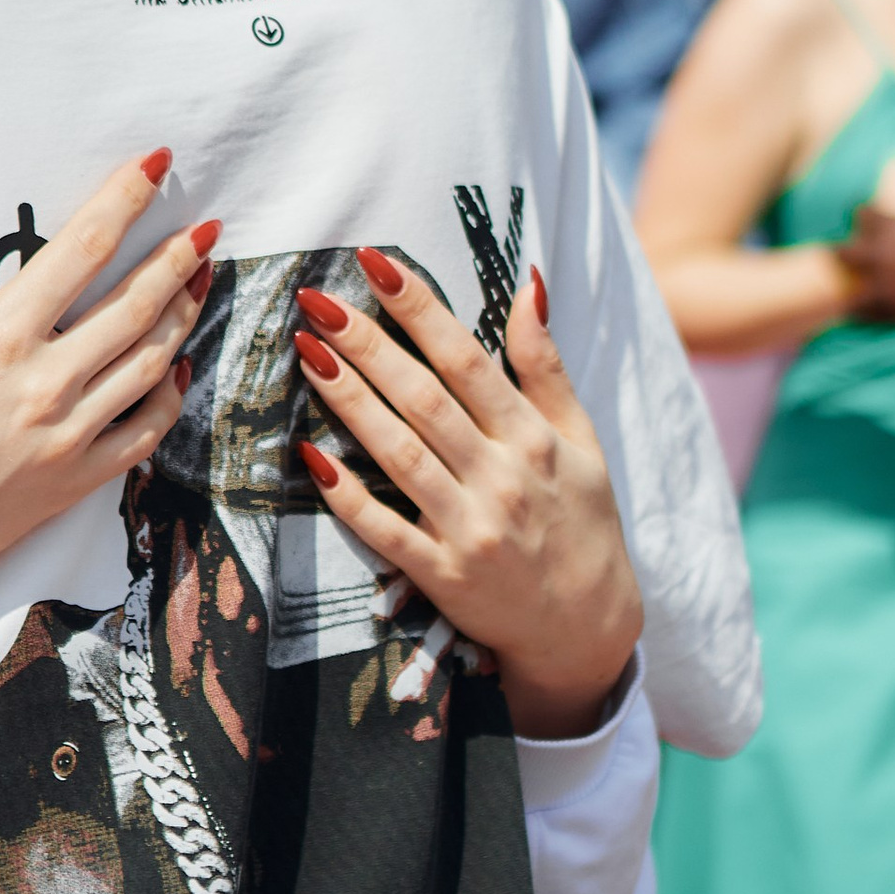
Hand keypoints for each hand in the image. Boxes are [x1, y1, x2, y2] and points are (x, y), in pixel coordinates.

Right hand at [0, 147, 216, 724]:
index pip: (82, 250)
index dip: (125, 200)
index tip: (158, 166)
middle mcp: (46, 385)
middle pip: (135, 305)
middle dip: (176, 258)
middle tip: (205, 226)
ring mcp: (67, 440)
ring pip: (150, 364)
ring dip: (182, 315)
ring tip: (199, 280)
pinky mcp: (71, 485)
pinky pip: (143, 433)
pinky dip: (170, 395)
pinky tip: (176, 369)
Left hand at [293, 251, 640, 739]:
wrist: (587, 629)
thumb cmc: (582, 522)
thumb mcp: (581, 440)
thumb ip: (545, 365)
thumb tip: (526, 283)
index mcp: (533, 439)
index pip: (468, 359)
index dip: (420, 308)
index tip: (376, 264)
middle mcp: (501, 479)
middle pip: (423, 399)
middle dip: (368, 344)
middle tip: (318, 299)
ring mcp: (470, 530)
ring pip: (400, 454)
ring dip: (350, 401)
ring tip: (307, 354)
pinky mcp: (442, 576)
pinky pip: (385, 531)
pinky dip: (348, 495)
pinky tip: (310, 453)